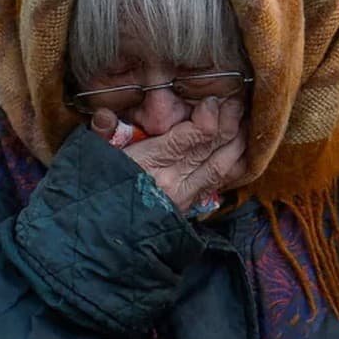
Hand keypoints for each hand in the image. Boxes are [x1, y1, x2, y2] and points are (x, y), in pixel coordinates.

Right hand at [91, 97, 248, 212]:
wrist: (97, 238)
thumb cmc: (92, 193)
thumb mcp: (93, 158)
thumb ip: (102, 134)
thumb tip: (104, 115)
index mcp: (148, 165)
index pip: (191, 137)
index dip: (208, 116)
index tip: (211, 100)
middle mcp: (172, 182)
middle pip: (212, 148)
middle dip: (230, 123)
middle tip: (238, 101)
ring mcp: (183, 198)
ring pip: (222, 167)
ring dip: (238, 143)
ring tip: (246, 122)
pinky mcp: (187, 208)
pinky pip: (218, 183)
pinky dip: (233, 165)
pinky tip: (240, 152)